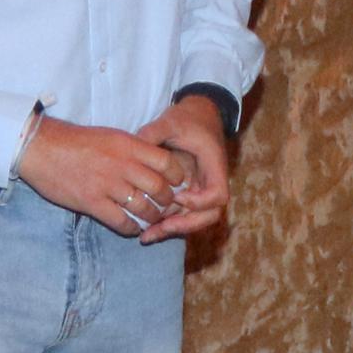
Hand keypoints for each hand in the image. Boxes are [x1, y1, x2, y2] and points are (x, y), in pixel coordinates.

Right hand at [17, 117, 192, 236]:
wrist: (41, 148)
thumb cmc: (75, 142)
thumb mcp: (110, 136)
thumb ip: (132, 149)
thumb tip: (152, 161)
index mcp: (128, 145)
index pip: (166, 162)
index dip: (176, 176)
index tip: (176, 183)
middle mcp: (122, 164)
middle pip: (159, 187)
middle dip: (168, 200)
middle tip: (167, 205)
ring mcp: (107, 185)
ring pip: (143, 207)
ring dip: (152, 216)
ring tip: (152, 219)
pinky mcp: (92, 202)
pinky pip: (121, 221)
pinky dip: (131, 228)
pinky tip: (133, 229)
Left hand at [133, 96, 234, 240]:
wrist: (198, 115)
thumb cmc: (188, 118)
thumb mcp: (171, 121)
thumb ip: (154, 132)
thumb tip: (134, 144)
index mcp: (214, 166)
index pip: (217, 195)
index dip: (199, 202)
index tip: (177, 196)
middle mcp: (212, 183)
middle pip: (209, 216)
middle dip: (184, 225)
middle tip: (158, 229)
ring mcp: (202, 190)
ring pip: (195, 219)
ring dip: (173, 229)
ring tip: (146, 236)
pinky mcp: (191, 194)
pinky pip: (184, 214)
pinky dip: (168, 223)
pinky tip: (146, 229)